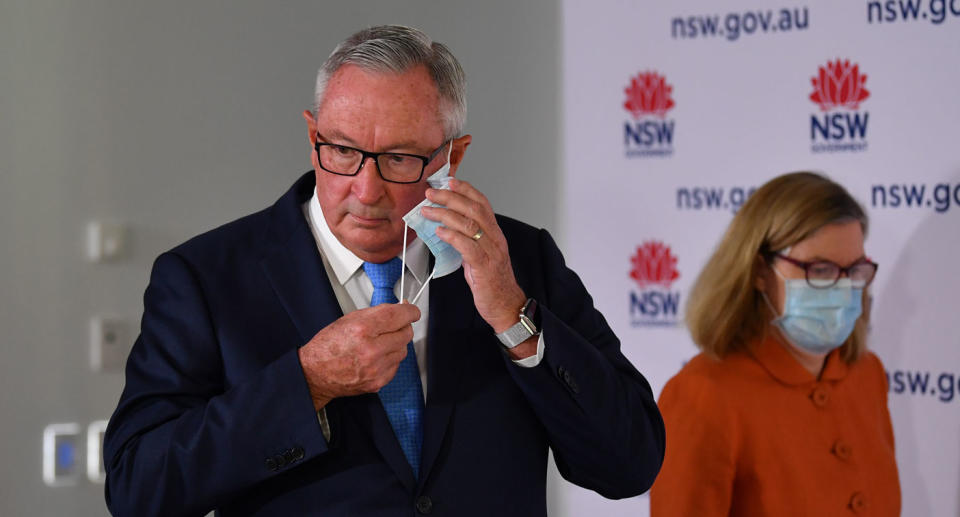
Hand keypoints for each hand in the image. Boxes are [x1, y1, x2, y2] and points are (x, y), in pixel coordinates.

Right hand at [298, 303, 420, 409]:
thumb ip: (376, 313)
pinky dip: (390, 359)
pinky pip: (396, 366)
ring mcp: (376, 368)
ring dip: (396, 344)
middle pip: (406, 333)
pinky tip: (376, 356)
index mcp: (363, 329)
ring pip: (403, 350)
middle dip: (403, 327)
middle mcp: (371, 350)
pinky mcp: (378, 382)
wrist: (314, 374)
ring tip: (379, 343)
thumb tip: (398, 310)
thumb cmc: (327, 347)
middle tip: (395, 325)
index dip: (410, 311)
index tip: (412, 311)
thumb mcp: (348, 319)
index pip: (399, 315)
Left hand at [421, 179, 530, 351]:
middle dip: (450, 197)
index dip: (466, 190)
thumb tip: (445, 229)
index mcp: (495, 233)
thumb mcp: (479, 255)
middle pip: (474, 209)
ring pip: (469, 224)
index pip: (482, 203)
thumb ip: (466, 241)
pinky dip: (452, 236)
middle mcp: (495, 238)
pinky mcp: (485, 266)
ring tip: (427, 211)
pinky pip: (467, 246)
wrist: (506, 306)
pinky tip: (439, 231)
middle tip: (431, 193)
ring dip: (445, 214)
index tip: (449, 181)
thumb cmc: (491, 282)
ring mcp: (492, 251)